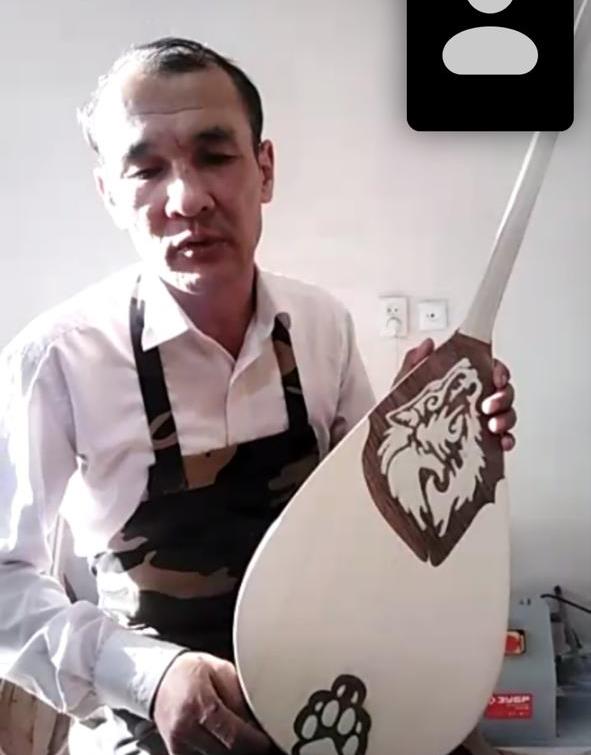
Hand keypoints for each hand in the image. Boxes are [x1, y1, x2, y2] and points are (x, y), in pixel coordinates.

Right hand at [153, 652, 271, 753]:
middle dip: (247, 747)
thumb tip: (257, 722)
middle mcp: (187, 729)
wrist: (160, 679)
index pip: (234, 735)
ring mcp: (179, 745)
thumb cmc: (191, 671)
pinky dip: (217, 752)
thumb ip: (239, 698)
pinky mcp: (176, 753)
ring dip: (233, 751)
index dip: (255, 742)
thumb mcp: (221, 671)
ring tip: (239, 737)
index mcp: (200, 705)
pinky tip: (223, 742)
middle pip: (227, 752)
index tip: (267, 741)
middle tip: (256, 738)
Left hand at [394, 339, 516, 451]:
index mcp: (462, 382)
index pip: (490, 369)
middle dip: (503, 397)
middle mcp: (475, 400)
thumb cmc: (405, 414)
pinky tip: (502, 443)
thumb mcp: (406, 386)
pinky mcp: (482, 443)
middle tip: (488, 406)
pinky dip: (507, 440)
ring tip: (493, 426)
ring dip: (506, 418)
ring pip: (507, 414)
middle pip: (504, 392)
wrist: (397, 445)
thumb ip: (415, 363)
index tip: (497, 379)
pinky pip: (503, 440)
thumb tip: (427, 345)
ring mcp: (480, 421)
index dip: (500, 372)